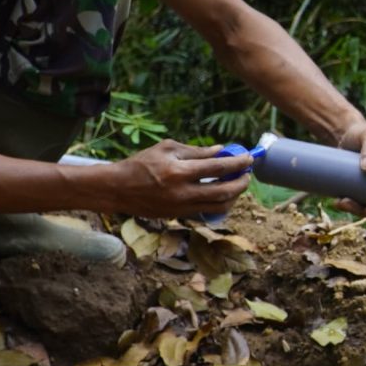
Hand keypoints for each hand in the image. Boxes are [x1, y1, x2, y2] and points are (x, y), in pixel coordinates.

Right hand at [101, 141, 253, 219]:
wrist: (118, 188)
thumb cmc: (141, 163)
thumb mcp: (167, 148)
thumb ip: (195, 151)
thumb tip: (220, 151)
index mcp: (179, 171)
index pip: (218, 167)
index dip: (237, 163)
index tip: (248, 159)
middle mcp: (183, 192)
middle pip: (223, 191)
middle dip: (241, 183)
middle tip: (247, 175)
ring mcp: (181, 207)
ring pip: (218, 206)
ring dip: (234, 196)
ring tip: (238, 185)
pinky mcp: (178, 216)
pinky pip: (206, 212)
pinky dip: (218, 204)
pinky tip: (222, 195)